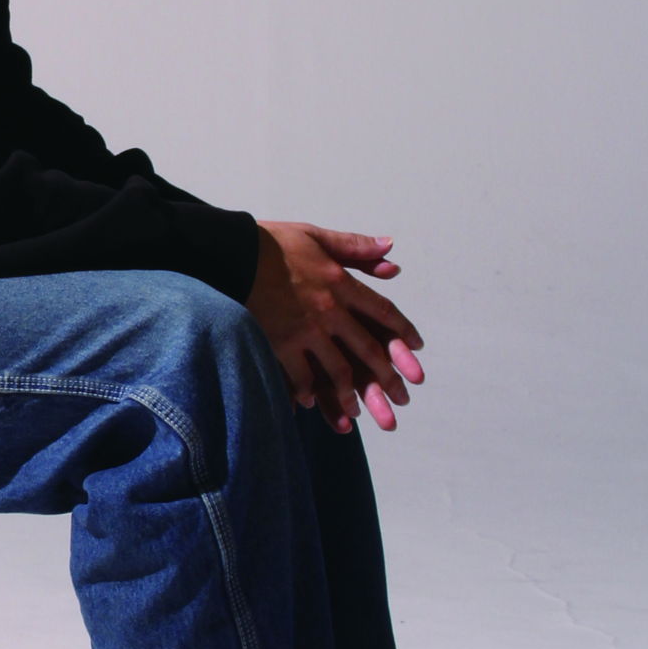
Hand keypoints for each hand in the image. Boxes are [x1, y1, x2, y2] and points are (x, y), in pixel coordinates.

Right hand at [244, 220, 425, 434]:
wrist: (232, 253)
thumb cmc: (273, 242)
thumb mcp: (318, 236)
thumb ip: (356, 247)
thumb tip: (392, 249)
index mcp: (342, 282)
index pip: (383, 312)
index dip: (403, 332)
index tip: (416, 350)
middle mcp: (330, 310)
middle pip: (367, 348)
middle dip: (387, 376)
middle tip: (401, 398)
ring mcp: (305, 329)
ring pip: (338, 369)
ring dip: (351, 393)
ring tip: (358, 412)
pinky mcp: (280, 343)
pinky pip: (300, 374)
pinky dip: (308, 391)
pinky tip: (311, 402)